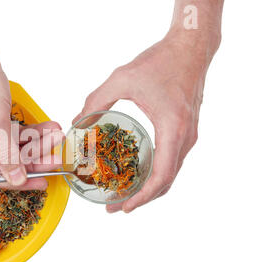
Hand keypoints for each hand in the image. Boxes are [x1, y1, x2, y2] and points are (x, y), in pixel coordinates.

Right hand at [0, 45, 63, 189]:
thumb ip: (6, 153)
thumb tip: (17, 180)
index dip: (19, 181)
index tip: (43, 181)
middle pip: (6, 163)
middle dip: (34, 157)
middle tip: (56, 156)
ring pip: (14, 149)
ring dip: (36, 142)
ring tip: (56, 135)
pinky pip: (14, 135)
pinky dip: (31, 132)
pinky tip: (48, 127)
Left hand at [73, 31, 219, 212]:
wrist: (191, 47)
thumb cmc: (161, 60)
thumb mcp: (122, 78)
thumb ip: (96, 100)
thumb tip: (77, 122)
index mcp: (173, 129)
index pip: (161, 176)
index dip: (143, 196)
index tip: (124, 206)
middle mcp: (185, 137)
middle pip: (166, 181)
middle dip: (141, 198)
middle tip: (116, 205)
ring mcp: (188, 136)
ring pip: (170, 174)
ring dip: (148, 188)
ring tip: (124, 194)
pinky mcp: (186, 131)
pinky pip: (171, 161)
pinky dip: (155, 174)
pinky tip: (136, 173)